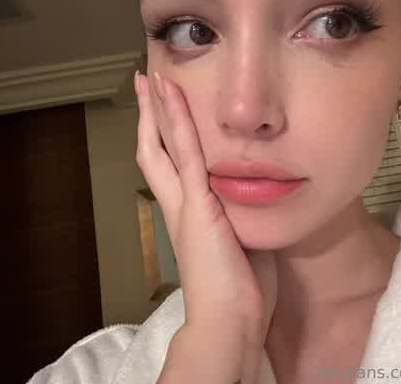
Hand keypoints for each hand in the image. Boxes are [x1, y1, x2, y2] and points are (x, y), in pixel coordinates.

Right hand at [134, 71, 276, 379]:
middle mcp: (178, 205)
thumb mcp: (239, 243)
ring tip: (154, 79)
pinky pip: (187, 155)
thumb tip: (255, 201)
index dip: (163, 137)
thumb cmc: (237, 289)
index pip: (169, 165)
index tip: (162, 111)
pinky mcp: (199, 206)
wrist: (228, 320)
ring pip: (164, 146)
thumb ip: (240, 218)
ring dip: (160, 111)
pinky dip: (180, 124)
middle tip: (145, 83)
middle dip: (150, 116)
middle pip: (155, 150)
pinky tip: (174, 96)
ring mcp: (185, 204)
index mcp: (188, 214)